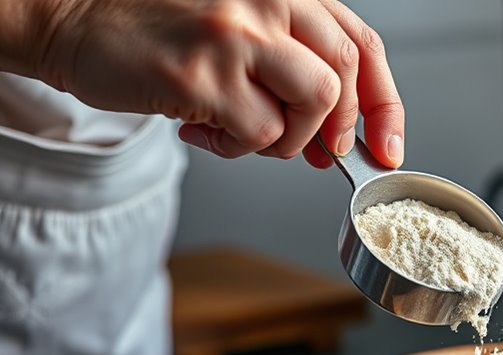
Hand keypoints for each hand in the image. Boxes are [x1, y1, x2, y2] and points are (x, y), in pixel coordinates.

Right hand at [34, 0, 403, 167]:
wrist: (74, 19)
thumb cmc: (159, 29)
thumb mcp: (241, 28)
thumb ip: (294, 66)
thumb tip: (339, 136)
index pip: (362, 46)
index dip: (385, 103)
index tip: (387, 144)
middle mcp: (268, 2)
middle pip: (345, 75)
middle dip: (339, 129)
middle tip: (316, 152)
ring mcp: (237, 36)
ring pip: (315, 104)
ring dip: (289, 138)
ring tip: (247, 132)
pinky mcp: (204, 74)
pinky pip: (260, 132)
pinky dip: (241, 147)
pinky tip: (206, 131)